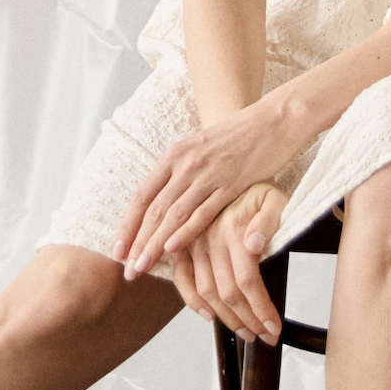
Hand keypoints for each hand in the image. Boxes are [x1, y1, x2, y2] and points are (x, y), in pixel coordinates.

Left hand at [113, 94, 302, 277]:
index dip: (128, 225)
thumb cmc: (236, 137)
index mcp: (174, 155)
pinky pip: (203, 212)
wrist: (273, 120)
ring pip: (173, 214)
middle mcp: (185, 164)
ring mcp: (207, 174)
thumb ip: (181, 173)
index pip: (142, 196)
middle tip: (127, 269)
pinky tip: (172, 249)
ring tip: (141, 267)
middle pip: (153, 209)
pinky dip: (186, 232)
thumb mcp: (199, 148)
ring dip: (155, 244)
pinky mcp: (231, 184)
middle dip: (137, 242)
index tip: (118, 250)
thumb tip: (163, 201)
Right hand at [168, 181, 289, 342]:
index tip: (275, 329)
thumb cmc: (257, 183)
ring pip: (206, 291)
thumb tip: (253, 247)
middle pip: (228, 292)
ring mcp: (193, 241)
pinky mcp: (182, 243)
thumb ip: (268, 220)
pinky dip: (192, 300)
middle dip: (248, 319)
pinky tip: (209, 316)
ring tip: (247, 332)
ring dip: (227, 318)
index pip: (248, 280)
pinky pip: (182, 278)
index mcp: (234, 228)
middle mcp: (210, 237)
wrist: (231, 162)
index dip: (261, 308)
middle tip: (265, 337)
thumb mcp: (273, 196)